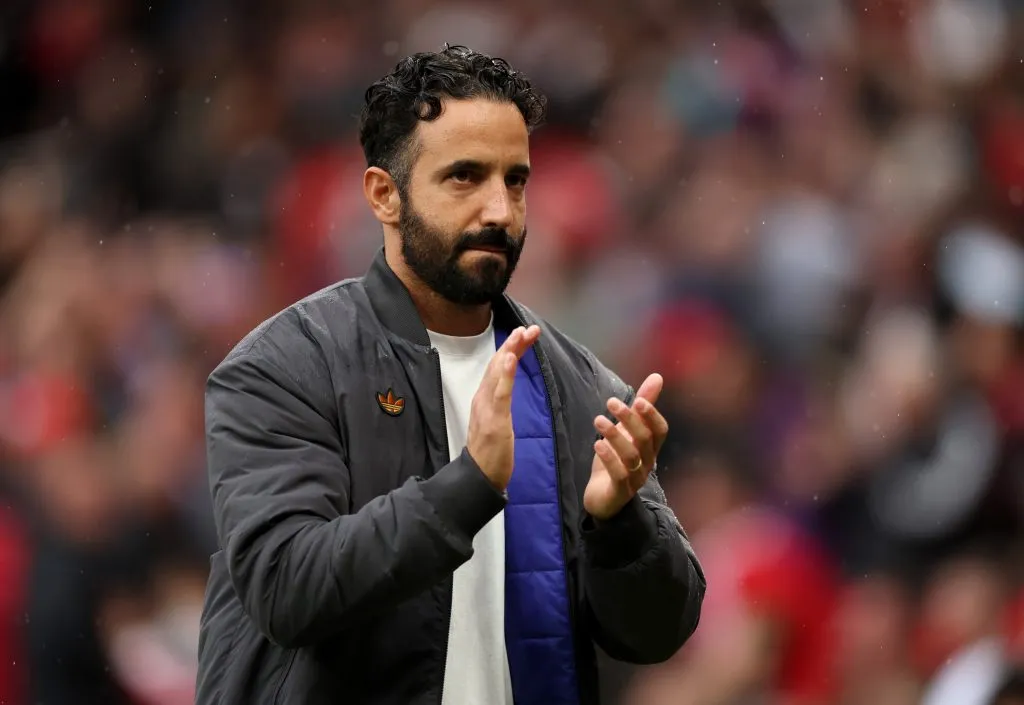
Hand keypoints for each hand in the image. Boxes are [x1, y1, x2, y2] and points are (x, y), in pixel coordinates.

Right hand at [466, 325, 540, 490]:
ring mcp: (487, 408)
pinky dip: (506, 374)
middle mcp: (482, 398)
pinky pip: (501, 393)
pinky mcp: (494, 420)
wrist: (479, 476)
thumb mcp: (496, 421)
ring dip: (510, 351)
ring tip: (521, 334)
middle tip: (528, 328)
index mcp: (484, 398)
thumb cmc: (490, 451)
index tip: (526, 334)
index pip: (499, 367)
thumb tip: (506, 388)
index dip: (511, 349)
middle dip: (513, 344)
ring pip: (498, 373)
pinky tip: (511, 358)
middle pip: (498, 364)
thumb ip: (500, 402)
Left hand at [584, 373, 668, 520]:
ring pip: (631, 456)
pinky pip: (619, 475)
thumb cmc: (617, 460)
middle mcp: (647, 462)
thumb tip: (657, 377)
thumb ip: (642, 406)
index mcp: (650, 448)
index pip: (661, 430)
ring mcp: (635, 478)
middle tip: (611, 403)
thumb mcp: (627, 430)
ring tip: (598, 420)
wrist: (603, 498)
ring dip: (615, 435)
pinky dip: (609, 458)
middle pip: (645, 439)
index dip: (652, 415)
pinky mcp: (620, 491)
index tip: (639, 400)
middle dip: (630, 419)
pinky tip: (598, 444)